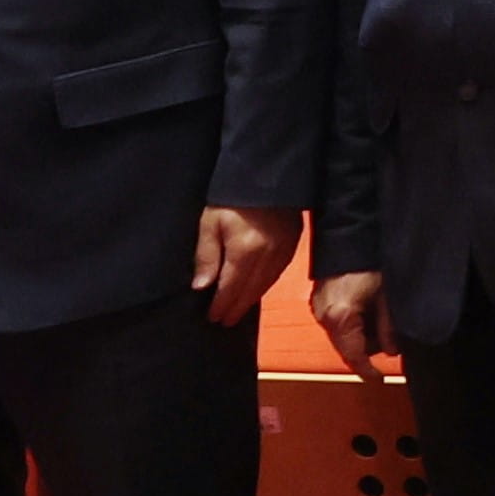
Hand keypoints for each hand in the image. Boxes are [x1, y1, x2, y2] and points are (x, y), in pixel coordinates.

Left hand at [193, 204, 298, 323]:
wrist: (266, 173)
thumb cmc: (230, 198)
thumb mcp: (210, 223)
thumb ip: (207, 256)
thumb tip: (202, 287)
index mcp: (245, 252)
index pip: (231, 288)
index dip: (221, 305)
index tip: (213, 318)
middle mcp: (267, 256)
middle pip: (250, 291)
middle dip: (236, 308)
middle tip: (225, 321)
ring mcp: (283, 251)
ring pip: (266, 285)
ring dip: (251, 300)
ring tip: (239, 310)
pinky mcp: (292, 244)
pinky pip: (278, 273)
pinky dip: (265, 286)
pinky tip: (257, 289)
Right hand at [309, 270, 388, 376]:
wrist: (350, 236)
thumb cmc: (371, 263)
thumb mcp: (387, 297)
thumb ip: (389, 327)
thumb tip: (393, 352)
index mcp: (340, 318)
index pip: (353, 355)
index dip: (367, 370)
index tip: (379, 379)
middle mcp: (324, 316)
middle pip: (347, 346)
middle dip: (369, 347)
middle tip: (390, 335)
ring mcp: (318, 308)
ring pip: (342, 335)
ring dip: (361, 333)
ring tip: (381, 313)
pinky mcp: (319, 300)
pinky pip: (337, 321)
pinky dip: (353, 322)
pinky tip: (368, 307)